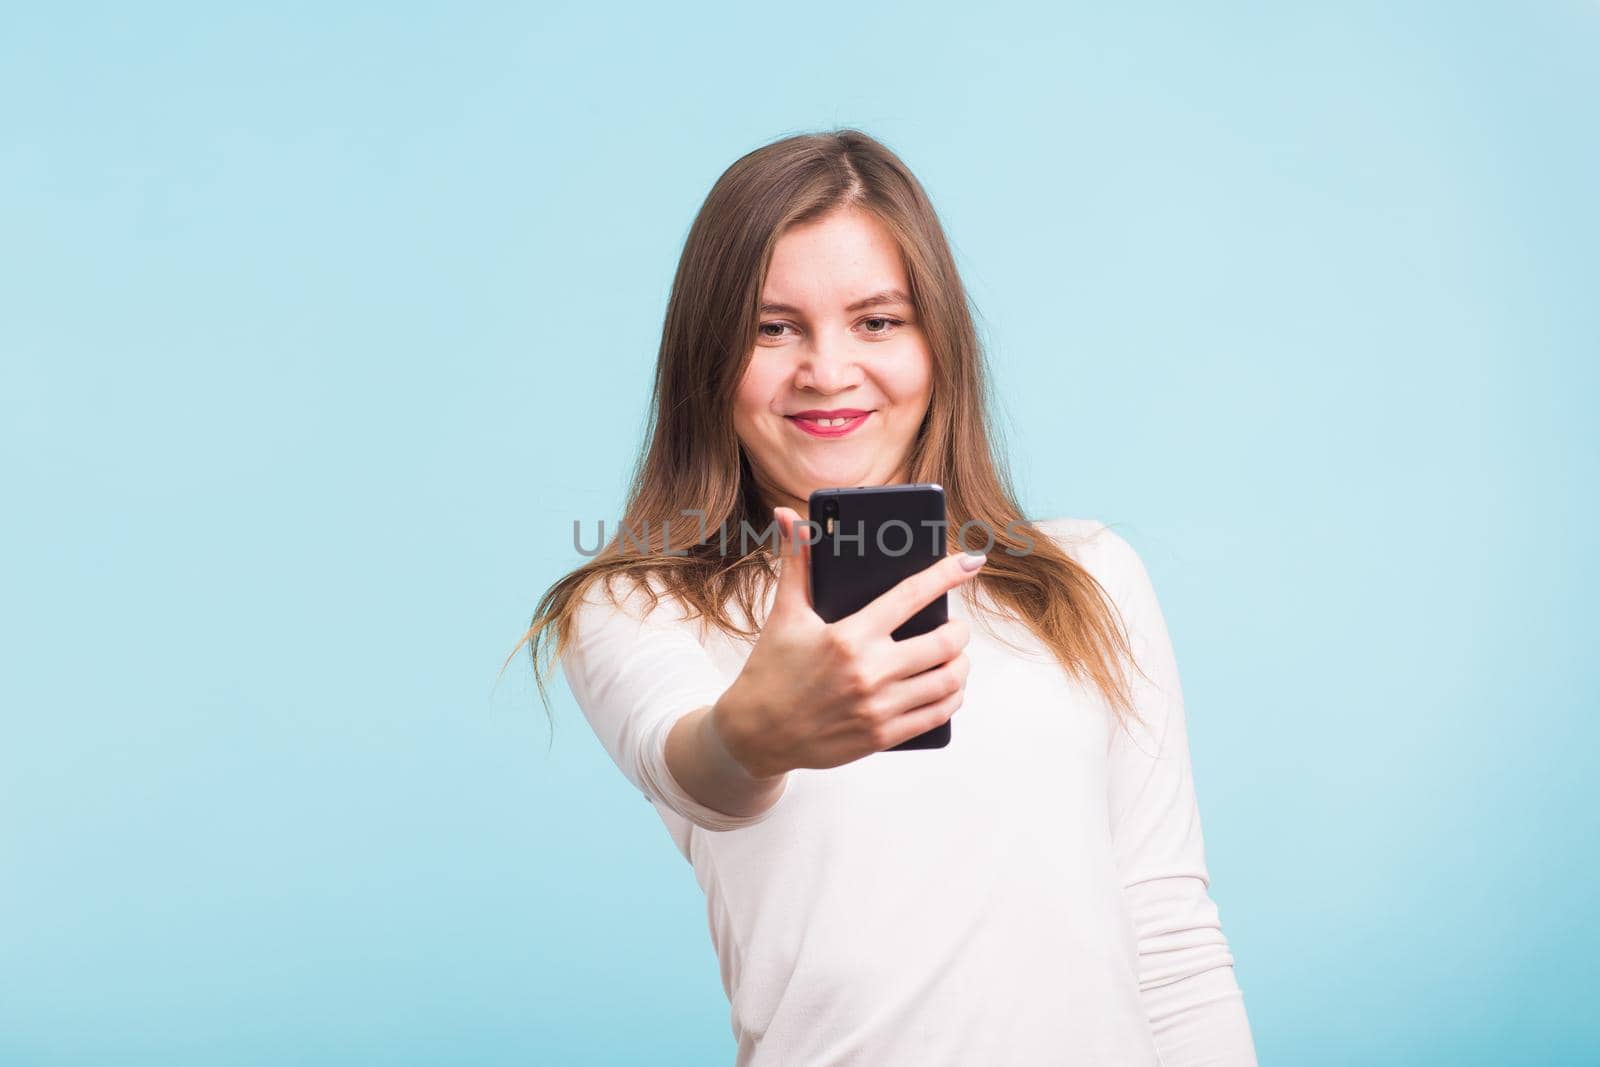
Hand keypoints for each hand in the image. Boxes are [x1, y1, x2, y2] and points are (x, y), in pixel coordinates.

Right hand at [712, 505, 983, 777]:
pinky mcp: (882, 736)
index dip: (946, 575)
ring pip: (948, 681)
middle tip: (954, 624)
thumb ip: (796, 562)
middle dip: (958, 629)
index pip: (911, 596)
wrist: (756, 734)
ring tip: (955, 655)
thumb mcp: (784, 614)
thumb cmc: (771, 669)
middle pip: (944, 643)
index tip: (970, 563)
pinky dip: (952, 698)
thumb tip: (790, 517)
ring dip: (961, 664)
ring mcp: (878, 707)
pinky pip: (937, 714)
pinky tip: (949, 687)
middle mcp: (869, 672)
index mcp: (848, 636)